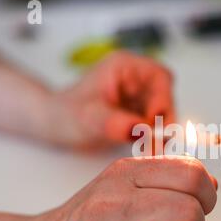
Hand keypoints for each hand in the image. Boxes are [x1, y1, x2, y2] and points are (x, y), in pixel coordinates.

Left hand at [48, 51, 174, 148]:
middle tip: (156, 145)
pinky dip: (154, 141)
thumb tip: (139, 129)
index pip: (159, 77)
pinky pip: (155, 127)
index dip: (163, 98)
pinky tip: (147, 152)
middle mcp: (135, 81)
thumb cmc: (64, 113)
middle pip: (166, 98)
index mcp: (125, 68)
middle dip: (163, 122)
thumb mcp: (86, 117)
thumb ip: (112, 122)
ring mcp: (138, 98)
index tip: (152, 121)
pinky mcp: (138, 116)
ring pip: (164, 114)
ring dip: (161, 134)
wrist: (54, 126)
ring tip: (150, 152)